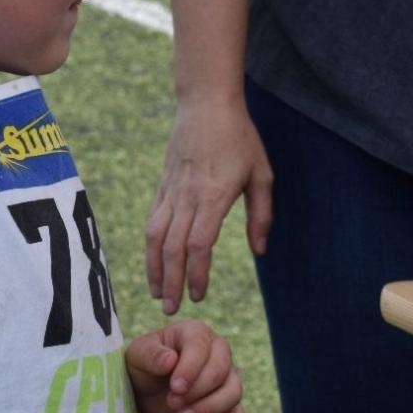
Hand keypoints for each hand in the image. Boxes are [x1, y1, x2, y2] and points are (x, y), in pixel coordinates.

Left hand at [125, 321, 243, 412]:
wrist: (145, 391)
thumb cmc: (143, 365)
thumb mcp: (137, 356)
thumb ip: (151, 355)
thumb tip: (171, 360)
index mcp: (194, 332)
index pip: (200, 346)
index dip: (190, 368)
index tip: (174, 387)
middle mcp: (217, 350)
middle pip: (220, 370)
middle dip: (197, 390)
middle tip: (172, 402)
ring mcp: (226, 376)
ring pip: (233, 391)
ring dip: (208, 408)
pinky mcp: (227, 402)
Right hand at [145, 97, 272, 313]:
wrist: (206, 104)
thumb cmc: (240, 138)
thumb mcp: (262, 175)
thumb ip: (261, 215)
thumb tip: (260, 251)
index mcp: (213, 196)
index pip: (199, 244)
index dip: (196, 273)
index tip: (198, 295)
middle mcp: (187, 196)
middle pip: (173, 247)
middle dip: (170, 281)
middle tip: (170, 309)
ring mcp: (171, 190)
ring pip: (155, 235)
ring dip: (154, 267)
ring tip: (157, 292)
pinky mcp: (164, 185)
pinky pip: (153, 219)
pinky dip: (151, 245)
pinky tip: (154, 260)